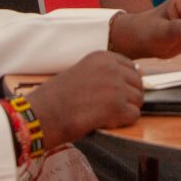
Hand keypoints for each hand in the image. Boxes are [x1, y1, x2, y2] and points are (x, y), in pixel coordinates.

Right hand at [27, 50, 142, 144]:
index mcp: (102, 57)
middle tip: (109, 108)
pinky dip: (123, 122)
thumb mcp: (83, 73)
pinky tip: (105, 122)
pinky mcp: (117, 107)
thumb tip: (131, 78)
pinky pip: (134, 116)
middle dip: (128, 98)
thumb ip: (105, 72)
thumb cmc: (57, 98)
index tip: (111, 94)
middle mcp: (112, 68)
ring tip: (104, 115)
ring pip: (138, 100)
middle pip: (138, 84)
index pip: (131, 67)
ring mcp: (116, 86)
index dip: (125, 84)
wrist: (42, 114)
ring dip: (125, 110)